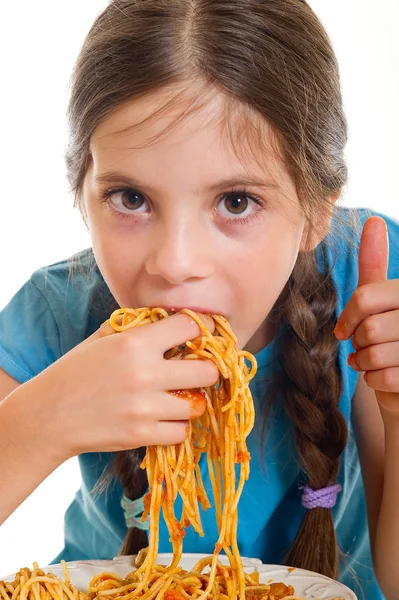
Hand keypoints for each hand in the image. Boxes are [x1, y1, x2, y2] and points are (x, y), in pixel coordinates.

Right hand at [24, 312, 218, 459]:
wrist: (47, 416)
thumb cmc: (73, 372)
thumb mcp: (101, 339)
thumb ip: (135, 327)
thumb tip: (166, 319)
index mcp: (136, 343)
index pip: (191, 326)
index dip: (203, 328)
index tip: (204, 334)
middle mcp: (146, 373)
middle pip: (208, 371)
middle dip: (207, 370)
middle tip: (198, 371)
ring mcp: (146, 407)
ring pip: (198, 405)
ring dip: (191, 402)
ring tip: (178, 398)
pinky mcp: (142, 435)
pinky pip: (181, 432)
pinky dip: (176, 426)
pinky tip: (163, 419)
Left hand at [334, 216, 398, 418]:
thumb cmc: (391, 335)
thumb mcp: (382, 297)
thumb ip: (375, 263)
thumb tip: (372, 220)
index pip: (366, 297)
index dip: (347, 316)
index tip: (343, 331)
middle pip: (369, 328)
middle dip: (359, 343)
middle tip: (365, 347)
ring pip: (375, 354)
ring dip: (364, 363)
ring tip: (371, 361)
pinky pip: (384, 378)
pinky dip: (373, 380)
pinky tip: (380, 376)